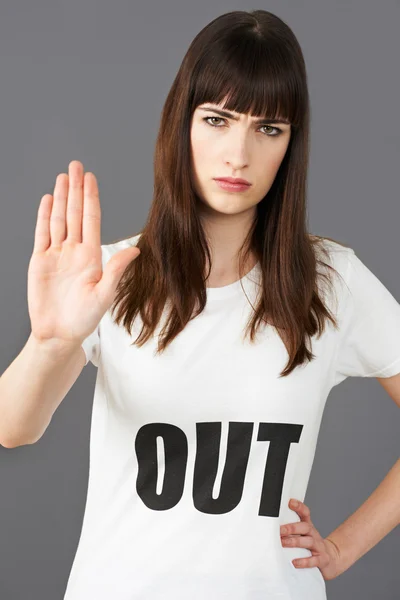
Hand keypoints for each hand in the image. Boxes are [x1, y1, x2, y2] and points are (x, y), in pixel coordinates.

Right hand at [28, 160, 140, 347]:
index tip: (91, 178)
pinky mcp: (40, 261)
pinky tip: (48, 200)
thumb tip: (136, 250)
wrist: (58, 334)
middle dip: (76, 189)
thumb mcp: (104, 295)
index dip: (91, 198)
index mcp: (92, 256)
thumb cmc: (84, 319)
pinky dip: (44, 216)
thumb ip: (116, 271)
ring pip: (59, 219)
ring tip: (63, 177)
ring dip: (61, 198)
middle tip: (76, 165)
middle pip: (75, 213)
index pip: (91, 219)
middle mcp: (75, 250)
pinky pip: (42, 234)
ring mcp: (57, 254)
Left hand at [280, 498, 341, 580]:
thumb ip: (290, 529)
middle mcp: (314, 534)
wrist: (330, 558)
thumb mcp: (303, 534)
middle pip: (305, 527)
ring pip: (308, 542)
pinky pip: (314, 560)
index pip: (305, 513)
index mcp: (308, 526)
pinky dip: (304, 562)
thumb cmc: (311, 545)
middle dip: (291, 528)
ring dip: (295, 542)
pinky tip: (295, 562)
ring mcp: (319, 547)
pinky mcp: (322, 559)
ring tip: (283, 543)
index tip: (290, 502)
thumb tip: (270, 525)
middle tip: (280, 530)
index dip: (299, 507)